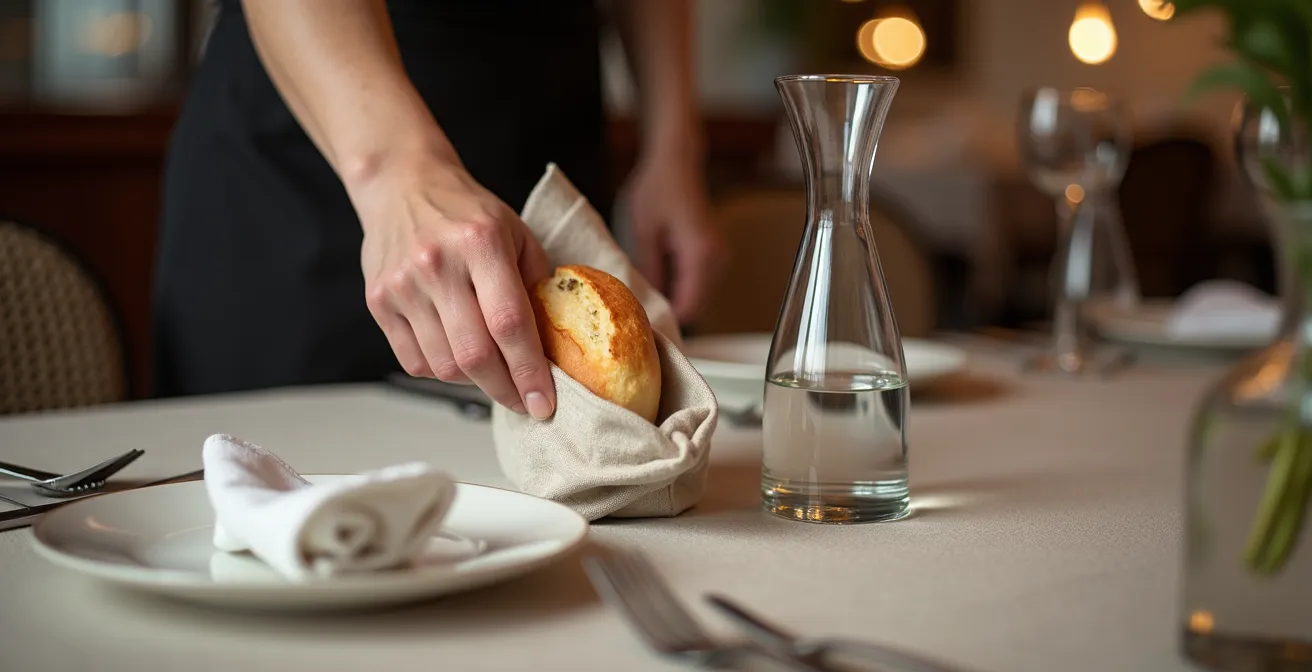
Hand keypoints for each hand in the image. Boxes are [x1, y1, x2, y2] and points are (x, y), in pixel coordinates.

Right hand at [352, 155, 555, 418]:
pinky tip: (458, 357)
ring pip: (443, 365)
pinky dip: (442, 372)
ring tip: (493, 373)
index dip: (529, 371)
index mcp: (480, 243)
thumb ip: (536, 285)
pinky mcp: (378, 301)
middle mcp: (437, 264)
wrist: (403, 185)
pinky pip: (415, 361)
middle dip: (505, 390)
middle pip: (474, 354)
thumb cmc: (466, 212)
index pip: (509, 323)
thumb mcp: (516, 233)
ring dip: (475, 383)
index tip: (544, 403)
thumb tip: (553, 346)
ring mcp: (403, 285)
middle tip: (523, 402)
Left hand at [625, 151, 726, 323]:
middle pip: (696, 306)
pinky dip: (682, 289)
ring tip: (645, 305)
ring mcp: (719, 257)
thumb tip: (646, 303)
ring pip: (699, 297)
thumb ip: (648, 271)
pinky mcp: (714, 253)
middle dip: (671, 315)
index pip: (688, 307)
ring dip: (676, 303)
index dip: (667, 322)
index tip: (643, 332)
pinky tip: (659, 287)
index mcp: (700, 256)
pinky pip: (700, 283)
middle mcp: (716, 259)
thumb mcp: (644, 232)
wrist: (677, 161)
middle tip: (639, 323)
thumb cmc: (658, 189)